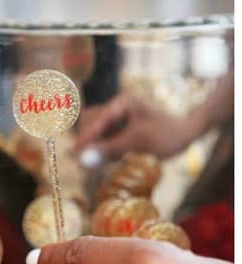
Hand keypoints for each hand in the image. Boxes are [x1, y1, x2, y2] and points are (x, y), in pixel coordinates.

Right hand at [75, 93, 193, 160]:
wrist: (187, 134)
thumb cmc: (166, 136)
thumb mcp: (138, 143)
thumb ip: (110, 149)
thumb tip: (84, 159)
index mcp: (122, 103)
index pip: (96, 120)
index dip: (85, 138)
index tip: (76, 154)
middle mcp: (117, 107)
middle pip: (89, 123)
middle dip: (88, 141)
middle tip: (87, 161)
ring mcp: (117, 117)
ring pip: (94, 131)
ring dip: (96, 146)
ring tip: (107, 159)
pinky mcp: (119, 127)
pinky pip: (102, 138)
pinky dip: (104, 149)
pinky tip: (114, 157)